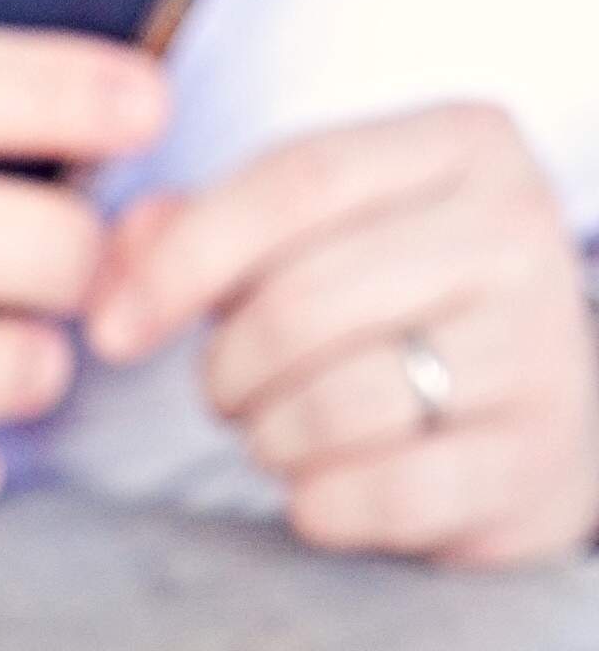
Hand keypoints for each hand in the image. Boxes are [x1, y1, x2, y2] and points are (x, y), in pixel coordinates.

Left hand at [86, 105, 598, 566]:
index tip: (111, 332)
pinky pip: (377, 493)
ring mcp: (534, 345)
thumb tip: (118, 253)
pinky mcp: (527, 458)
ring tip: (282, 435)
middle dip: (225, 372)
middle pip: (300, 304)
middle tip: (225, 398)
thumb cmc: (400, 320)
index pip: (295, 181)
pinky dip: (318, 506)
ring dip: (268, 439)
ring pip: (333, 404)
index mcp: (462, 144)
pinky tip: (321, 492)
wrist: (538, 422)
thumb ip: (210, 232)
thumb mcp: (317, 244)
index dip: (181, 262)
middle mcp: (514, 228)